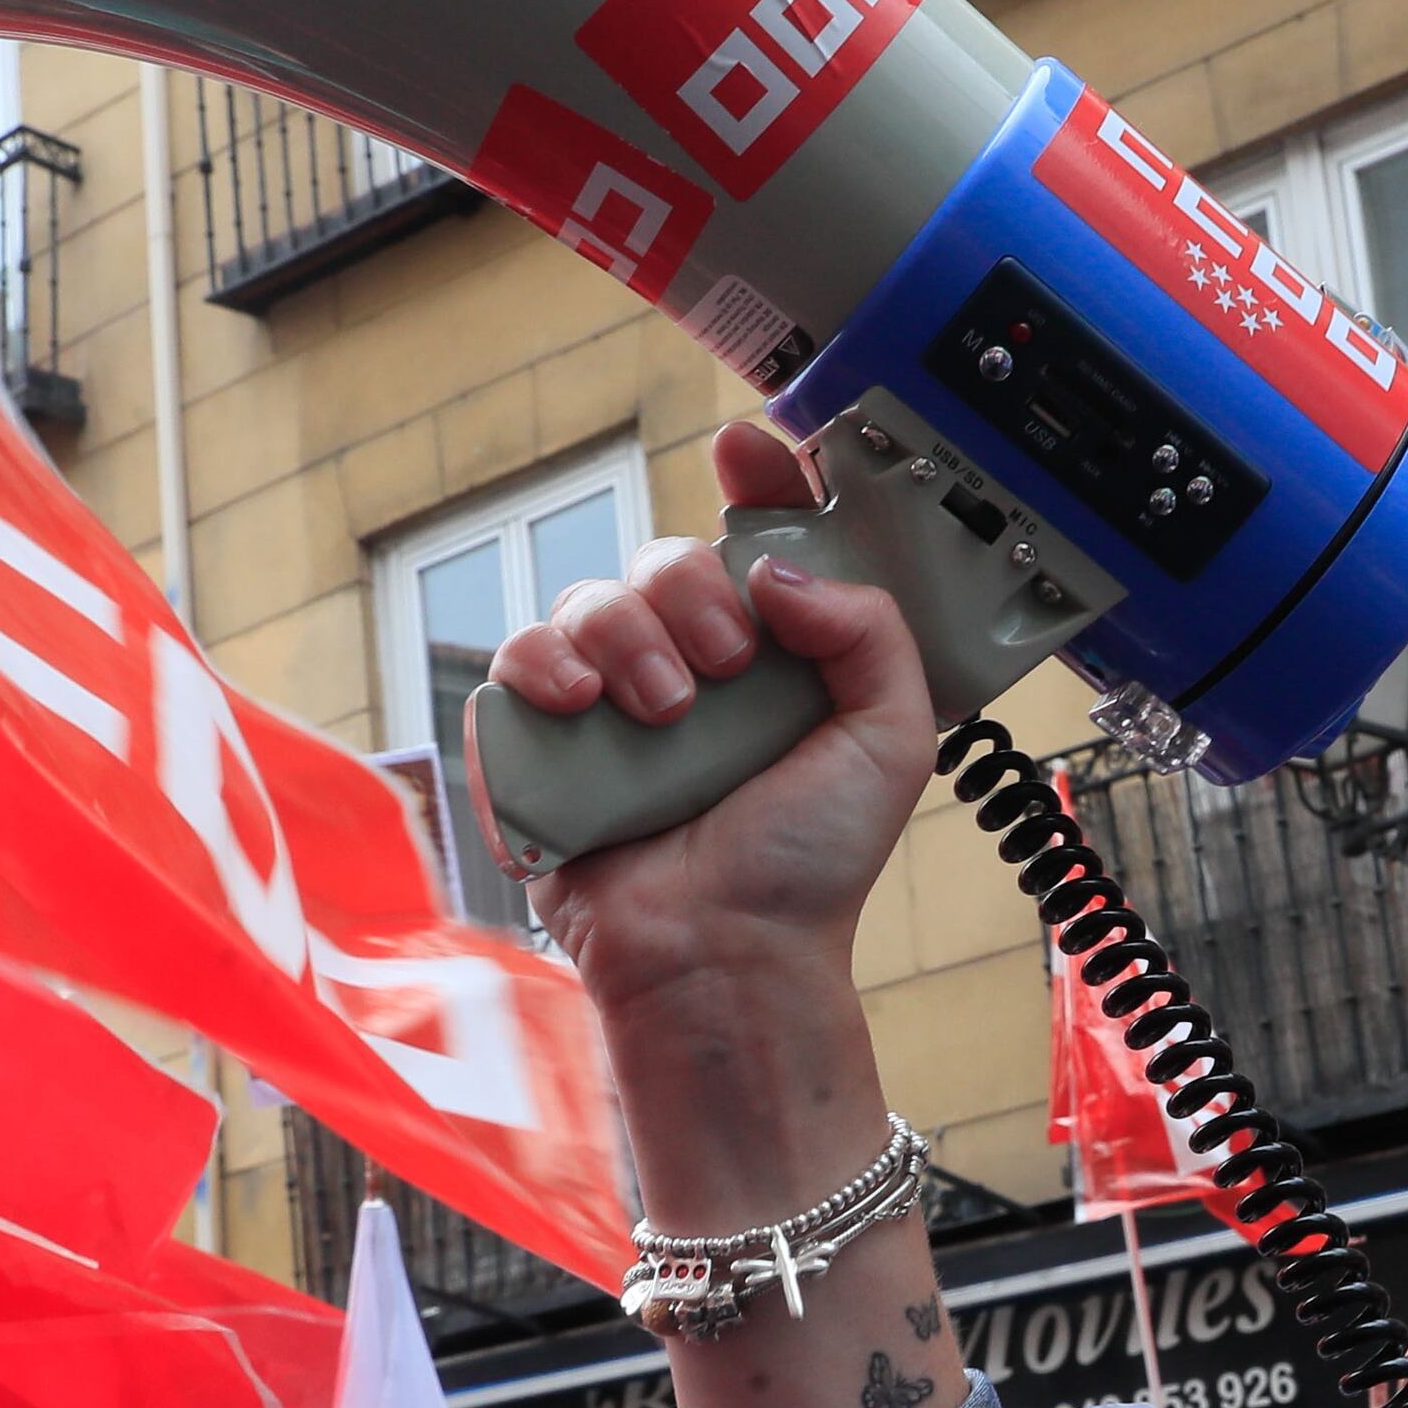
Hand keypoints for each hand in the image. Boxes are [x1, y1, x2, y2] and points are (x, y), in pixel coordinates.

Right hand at [502, 424, 937, 1034]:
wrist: (723, 956)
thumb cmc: (805, 869)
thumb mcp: (889, 740)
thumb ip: (871, 632)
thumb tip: (780, 570)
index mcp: (776, 658)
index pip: (760, 540)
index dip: (755, 481)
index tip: (744, 451)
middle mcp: (692, 668)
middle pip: (666, 557)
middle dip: (692, 590)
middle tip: (727, 666)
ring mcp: (612, 701)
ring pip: (591, 599)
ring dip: (629, 637)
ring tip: (666, 714)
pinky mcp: (546, 739)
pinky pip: (518, 656)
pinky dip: (545, 665)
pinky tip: (584, 705)